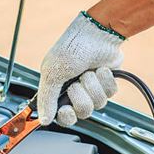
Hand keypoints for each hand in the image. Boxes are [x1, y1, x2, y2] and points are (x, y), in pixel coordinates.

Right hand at [37, 12, 123, 126]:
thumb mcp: (52, 73)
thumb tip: (43, 120)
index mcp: (58, 91)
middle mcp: (75, 93)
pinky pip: (110, 94)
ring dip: (93, 85)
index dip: (66, 116)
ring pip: (98, 104)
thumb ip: (47, 99)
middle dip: (81, 96)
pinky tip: (101, 69)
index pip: (62, 117)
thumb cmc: (71, 48)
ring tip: (89, 71)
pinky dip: (106, 80)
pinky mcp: (107, 85)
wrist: (97, 33)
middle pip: (82, 112)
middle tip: (76, 83)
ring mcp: (92, 89)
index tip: (66, 108)